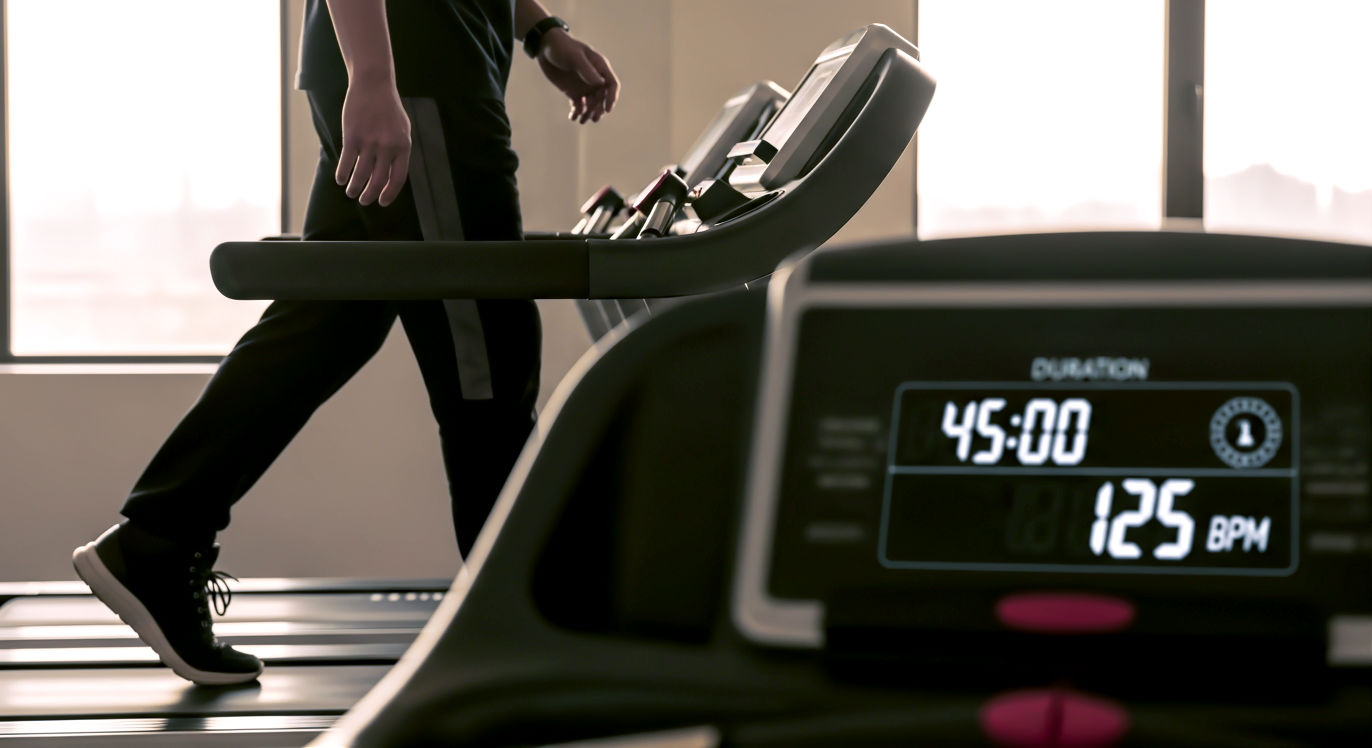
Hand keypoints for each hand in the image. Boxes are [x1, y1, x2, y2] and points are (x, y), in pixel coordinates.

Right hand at [336, 74, 410, 206]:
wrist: (374, 84)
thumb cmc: (388, 108)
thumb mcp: (402, 130)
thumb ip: (399, 151)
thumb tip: (392, 175)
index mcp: (403, 146)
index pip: (398, 178)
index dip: (390, 193)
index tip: (382, 202)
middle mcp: (387, 147)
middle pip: (378, 180)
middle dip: (370, 195)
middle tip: (364, 201)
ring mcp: (369, 142)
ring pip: (361, 174)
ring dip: (354, 188)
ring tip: (351, 193)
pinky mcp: (352, 136)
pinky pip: (346, 162)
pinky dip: (342, 174)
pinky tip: (340, 180)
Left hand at [537, 31, 618, 123]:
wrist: (545, 47)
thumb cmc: (562, 47)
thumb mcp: (574, 57)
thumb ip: (586, 69)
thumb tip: (599, 83)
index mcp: (600, 67)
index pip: (611, 84)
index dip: (611, 98)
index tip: (607, 109)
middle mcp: (594, 78)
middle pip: (602, 98)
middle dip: (598, 109)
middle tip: (593, 118)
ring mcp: (584, 86)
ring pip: (591, 104)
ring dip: (588, 113)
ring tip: (581, 120)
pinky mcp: (573, 92)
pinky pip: (579, 105)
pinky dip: (577, 112)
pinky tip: (573, 117)